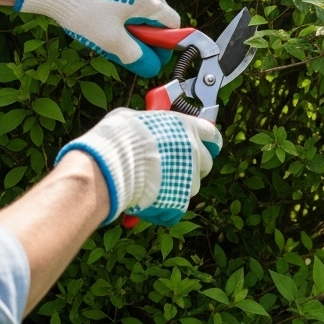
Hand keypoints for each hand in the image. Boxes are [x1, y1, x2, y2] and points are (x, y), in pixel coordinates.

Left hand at [14, 0, 179, 76]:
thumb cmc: (84, 13)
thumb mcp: (110, 41)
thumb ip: (135, 56)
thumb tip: (150, 66)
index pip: (172, 23)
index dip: (166, 42)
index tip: (152, 53)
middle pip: (156, 12)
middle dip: (147, 31)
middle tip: (128, 44)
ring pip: (139, 1)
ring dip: (133, 17)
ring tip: (110, 28)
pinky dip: (120, 5)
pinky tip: (99, 13)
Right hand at [55, 108, 220, 226]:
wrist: (111, 165)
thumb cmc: (119, 137)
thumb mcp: (133, 118)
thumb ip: (148, 124)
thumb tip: (142, 126)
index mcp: (187, 128)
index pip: (212, 135)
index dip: (209, 141)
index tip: (206, 146)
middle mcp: (194, 151)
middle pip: (206, 162)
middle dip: (195, 166)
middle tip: (176, 167)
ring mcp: (189, 177)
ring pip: (192, 185)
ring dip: (179, 185)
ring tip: (156, 184)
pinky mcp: (180, 200)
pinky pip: (178, 204)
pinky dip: (166, 204)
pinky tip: (149, 200)